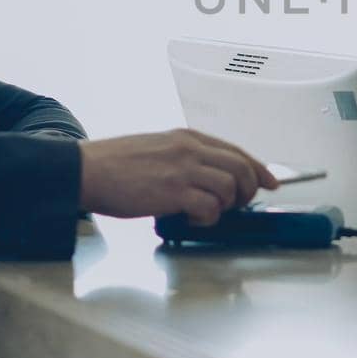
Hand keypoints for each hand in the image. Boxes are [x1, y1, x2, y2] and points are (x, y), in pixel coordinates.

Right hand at [77, 130, 279, 223]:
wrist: (85, 170)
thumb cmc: (114, 164)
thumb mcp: (157, 148)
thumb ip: (184, 158)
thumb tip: (208, 178)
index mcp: (187, 137)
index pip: (236, 151)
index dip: (258, 169)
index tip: (270, 181)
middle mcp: (190, 149)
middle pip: (241, 168)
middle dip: (247, 191)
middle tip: (237, 206)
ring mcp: (183, 169)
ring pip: (230, 187)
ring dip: (225, 206)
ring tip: (206, 214)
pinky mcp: (174, 191)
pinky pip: (210, 208)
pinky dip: (207, 219)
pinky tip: (190, 220)